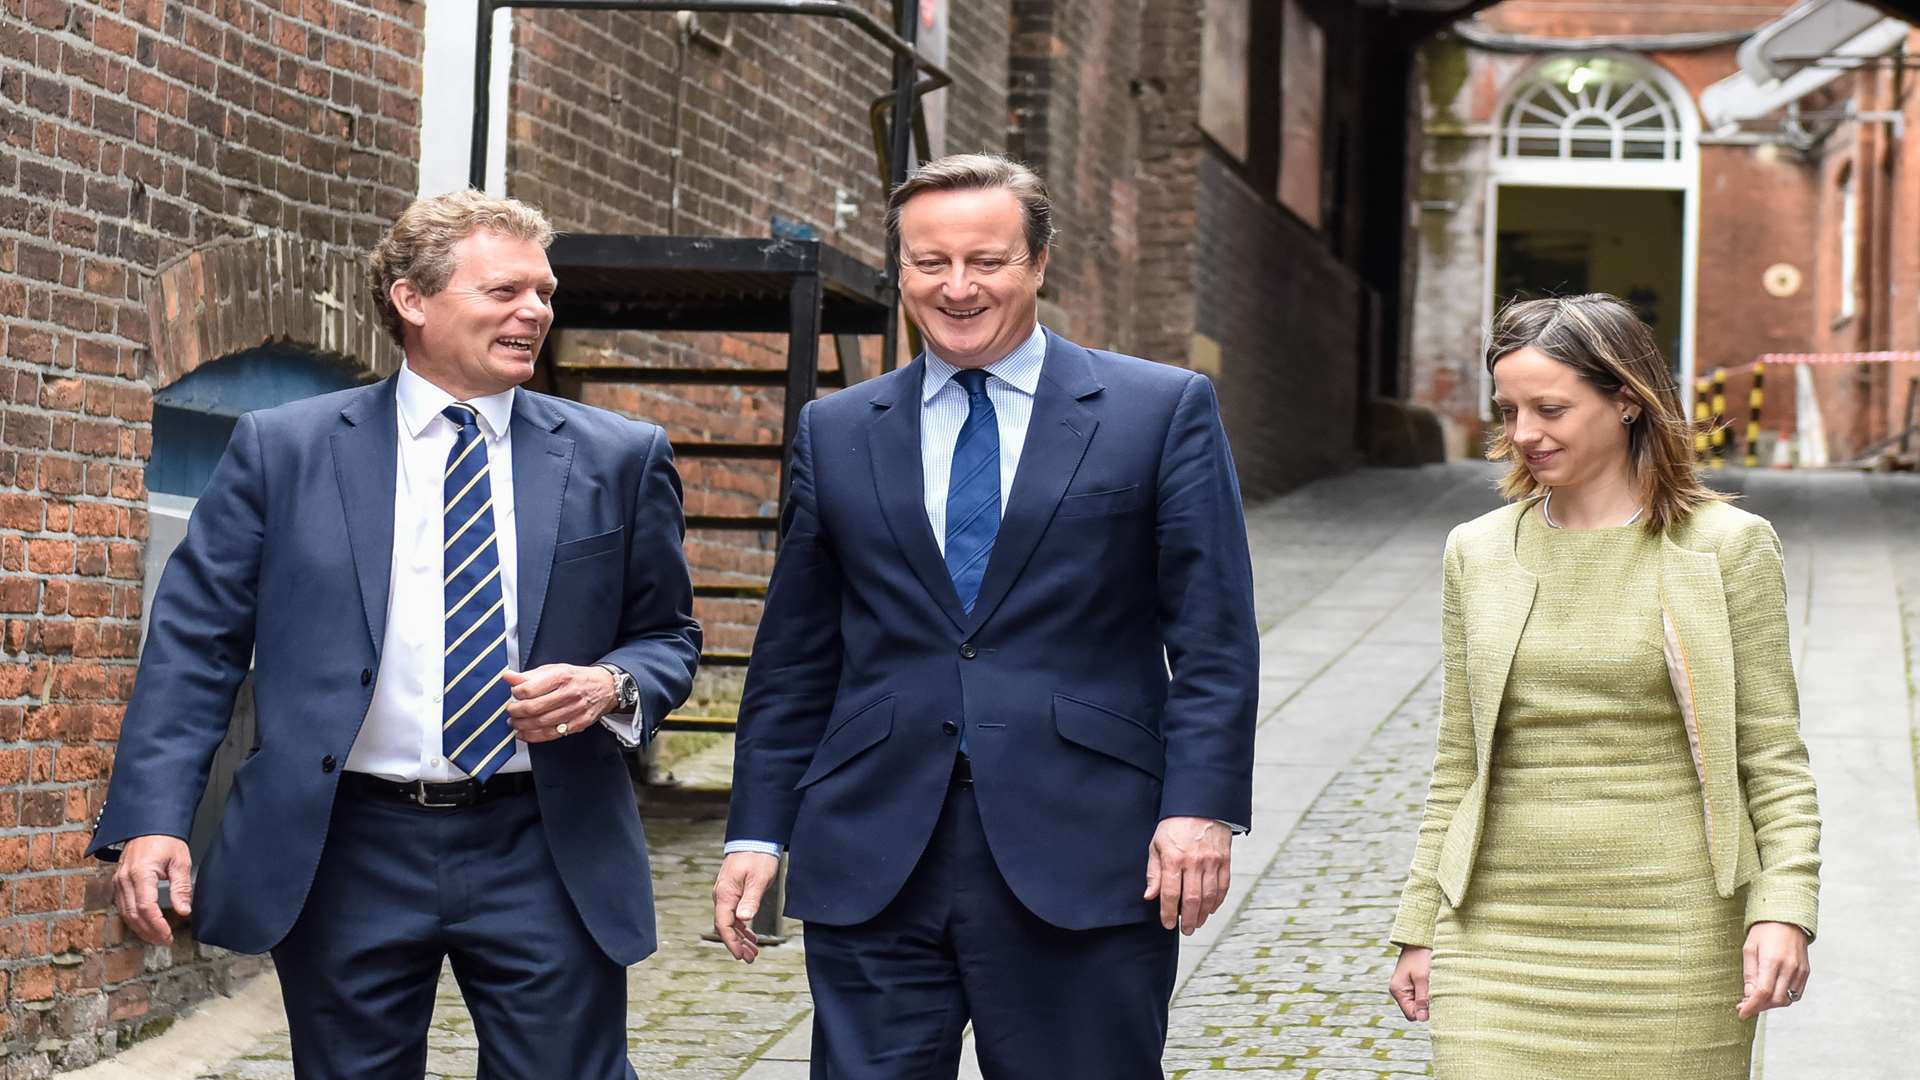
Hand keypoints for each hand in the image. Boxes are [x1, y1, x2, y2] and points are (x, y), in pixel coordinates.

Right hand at [113, 835, 192, 945]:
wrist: (148, 825)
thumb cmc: (165, 839)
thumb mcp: (180, 861)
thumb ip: (181, 887)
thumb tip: (184, 911)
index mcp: (141, 873)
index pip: (146, 907)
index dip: (157, 925)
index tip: (168, 935)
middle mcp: (124, 879)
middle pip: (133, 914)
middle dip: (149, 931)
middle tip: (164, 940)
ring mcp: (118, 881)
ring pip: (125, 913)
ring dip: (140, 928)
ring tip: (157, 937)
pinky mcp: (117, 882)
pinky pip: (122, 906)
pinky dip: (133, 919)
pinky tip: (145, 925)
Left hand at [503, 664, 614, 741]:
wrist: (605, 687)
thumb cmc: (576, 678)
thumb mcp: (554, 670)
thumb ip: (529, 675)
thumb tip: (508, 677)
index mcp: (561, 677)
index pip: (530, 689)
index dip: (516, 693)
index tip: (514, 694)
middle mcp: (569, 694)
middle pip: (534, 708)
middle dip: (516, 712)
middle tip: (511, 711)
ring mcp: (575, 710)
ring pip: (541, 723)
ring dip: (522, 725)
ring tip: (515, 723)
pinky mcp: (578, 724)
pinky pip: (552, 734)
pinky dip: (534, 736)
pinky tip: (525, 733)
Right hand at [712, 851, 780, 962]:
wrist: (755, 838)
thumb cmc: (757, 856)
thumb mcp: (758, 879)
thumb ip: (751, 899)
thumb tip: (743, 919)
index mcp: (725, 894)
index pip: (723, 925)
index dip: (731, 943)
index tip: (740, 956)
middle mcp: (722, 896)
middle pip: (725, 927)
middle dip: (737, 944)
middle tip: (750, 958)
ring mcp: (727, 894)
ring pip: (730, 922)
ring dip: (741, 937)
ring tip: (753, 951)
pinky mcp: (733, 891)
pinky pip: (734, 914)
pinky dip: (742, 926)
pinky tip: (751, 935)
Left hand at [1144, 816, 1230, 933]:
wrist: (1201, 805)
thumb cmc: (1175, 825)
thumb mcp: (1157, 845)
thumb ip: (1154, 872)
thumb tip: (1150, 895)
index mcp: (1174, 859)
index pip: (1170, 894)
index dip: (1168, 912)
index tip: (1167, 923)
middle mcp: (1194, 862)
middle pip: (1192, 900)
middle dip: (1188, 919)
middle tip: (1185, 930)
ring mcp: (1212, 862)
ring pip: (1209, 896)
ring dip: (1203, 914)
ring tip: (1197, 923)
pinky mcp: (1224, 860)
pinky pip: (1223, 886)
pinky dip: (1217, 901)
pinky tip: (1211, 909)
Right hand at [1389, 946, 1431, 1020]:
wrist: (1420, 938)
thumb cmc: (1420, 956)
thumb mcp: (1423, 978)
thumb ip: (1422, 999)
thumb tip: (1422, 1019)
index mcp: (1398, 990)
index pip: (1412, 1014)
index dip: (1424, 1012)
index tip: (1435, 1001)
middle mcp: (1400, 991)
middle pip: (1415, 1010)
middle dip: (1427, 1004)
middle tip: (1435, 991)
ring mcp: (1406, 986)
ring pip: (1420, 1002)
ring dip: (1429, 996)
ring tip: (1434, 983)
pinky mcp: (1413, 982)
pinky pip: (1422, 994)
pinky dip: (1429, 991)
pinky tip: (1433, 981)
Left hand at [1738, 921, 1809, 1018]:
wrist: (1787, 918)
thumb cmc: (1764, 931)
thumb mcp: (1749, 948)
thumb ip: (1749, 973)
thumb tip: (1748, 995)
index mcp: (1772, 960)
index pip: (1763, 992)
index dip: (1752, 1006)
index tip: (1742, 1013)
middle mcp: (1789, 968)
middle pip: (1776, 1000)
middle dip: (1760, 1006)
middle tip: (1746, 1005)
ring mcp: (1800, 971)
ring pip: (1787, 999)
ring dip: (1771, 1003)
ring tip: (1758, 998)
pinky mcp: (1806, 972)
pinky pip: (1796, 993)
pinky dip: (1784, 997)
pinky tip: (1773, 992)